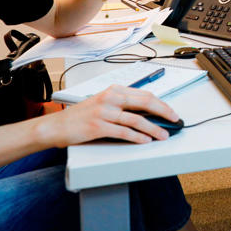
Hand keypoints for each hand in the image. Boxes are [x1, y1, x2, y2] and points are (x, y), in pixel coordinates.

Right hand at [41, 86, 179, 146]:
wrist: (55, 126)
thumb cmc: (80, 117)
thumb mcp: (103, 103)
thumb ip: (123, 105)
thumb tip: (148, 113)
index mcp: (113, 90)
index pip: (144, 94)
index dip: (161, 104)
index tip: (171, 112)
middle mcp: (110, 98)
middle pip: (145, 102)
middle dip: (164, 112)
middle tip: (175, 121)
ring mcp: (104, 112)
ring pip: (137, 119)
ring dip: (153, 128)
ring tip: (163, 135)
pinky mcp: (98, 126)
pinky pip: (123, 132)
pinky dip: (137, 137)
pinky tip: (145, 140)